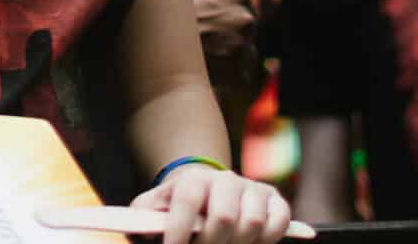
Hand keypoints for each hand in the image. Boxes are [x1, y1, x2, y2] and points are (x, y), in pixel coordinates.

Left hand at [131, 166, 290, 243]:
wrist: (205, 190)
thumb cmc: (176, 208)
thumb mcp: (153, 209)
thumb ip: (142, 218)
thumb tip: (140, 229)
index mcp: (193, 180)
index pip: (188, 200)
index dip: (179, 231)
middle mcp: (225, 180)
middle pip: (223, 217)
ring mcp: (251, 189)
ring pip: (251, 222)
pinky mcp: (273, 201)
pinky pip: (278, 222)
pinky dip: (268, 239)